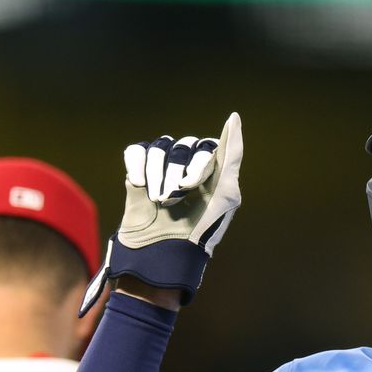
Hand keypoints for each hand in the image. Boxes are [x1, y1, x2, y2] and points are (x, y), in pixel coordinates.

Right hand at [80, 113, 243, 312]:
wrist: (161, 254)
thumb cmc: (199, 231)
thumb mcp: (224, 194)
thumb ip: (232, 155)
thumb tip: (234, 117)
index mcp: (213, 170)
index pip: (207, 147)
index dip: (197, 164)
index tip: (191, 187)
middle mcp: (188, 166)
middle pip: (182, 146)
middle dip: (176, 174)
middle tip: (172, 200)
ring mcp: (163, 168)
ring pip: (159, 148)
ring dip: (158, 175)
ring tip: (159, 201)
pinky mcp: (139, 174)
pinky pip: (137, 151)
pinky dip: (138, 168)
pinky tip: (140, 187)